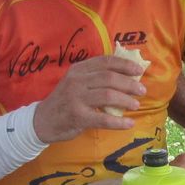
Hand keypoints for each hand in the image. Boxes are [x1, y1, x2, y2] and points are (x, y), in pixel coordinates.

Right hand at [31, 55, 146, 142]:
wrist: (42, 120)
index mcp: (78, 69)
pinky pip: (103, 118)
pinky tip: (129, 123)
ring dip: (126, 100)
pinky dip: (119, 122)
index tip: (138, 71)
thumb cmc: (65, 101)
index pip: (105, 61)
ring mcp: (76, 99)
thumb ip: (95, 77)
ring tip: (136, 105)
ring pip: (108, 95)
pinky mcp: (78, 117)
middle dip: (129, 84)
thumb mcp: (76, 82)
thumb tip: (126, 76)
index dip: (124, 65)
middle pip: (109, 78)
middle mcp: (77, 81)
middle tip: (142, 91)